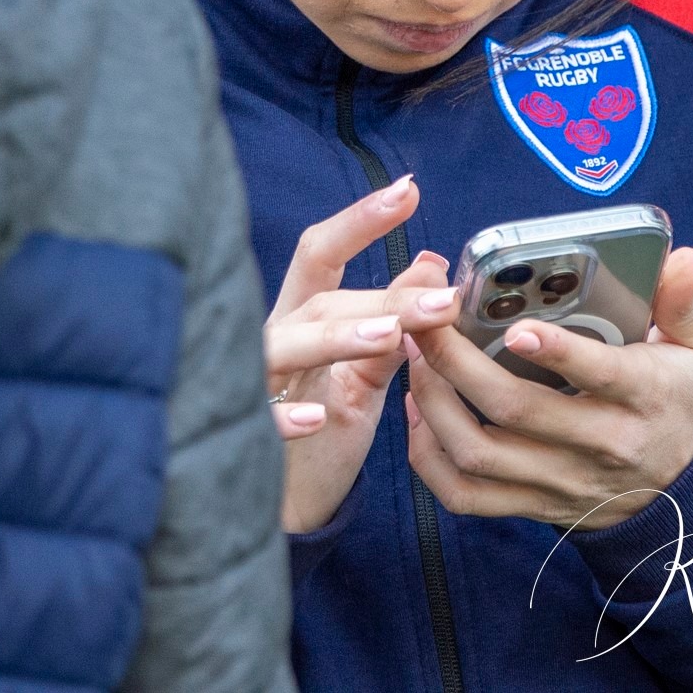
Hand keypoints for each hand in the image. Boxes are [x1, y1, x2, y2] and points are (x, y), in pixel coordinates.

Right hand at [263, 173, 460, 532]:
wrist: (284, 503)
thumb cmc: (322, 424)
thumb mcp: (366, 368)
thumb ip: (394, 318)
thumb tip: (432, 264)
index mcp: (302, 314)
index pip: (324, 253)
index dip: (362, 220)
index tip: (408, 189)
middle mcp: (275, 339)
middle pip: (322, 301)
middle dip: (383, 297)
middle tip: (444, 298)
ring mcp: (256, 385)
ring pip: (287, 346)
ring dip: (338, 338)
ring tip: (389, 334)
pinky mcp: (248, 437)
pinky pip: (258, 420)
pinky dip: (283, 417)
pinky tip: (314, 419)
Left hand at [404, 245, 692, 530]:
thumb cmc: (686, 398)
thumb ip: (684, 299)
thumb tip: (685, 257)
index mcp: (644, 395)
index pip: (600, 375)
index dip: (557, 352)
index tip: (517, 326)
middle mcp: (601, 445)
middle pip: (516, 411)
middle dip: (458, 361)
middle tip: (426, 317)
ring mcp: (563, 481)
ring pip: (480, 454)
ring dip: (434, 402)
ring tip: (414, 352)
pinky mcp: (535, 506)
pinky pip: (467, 496)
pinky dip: (429, 458)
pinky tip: (418, 409)